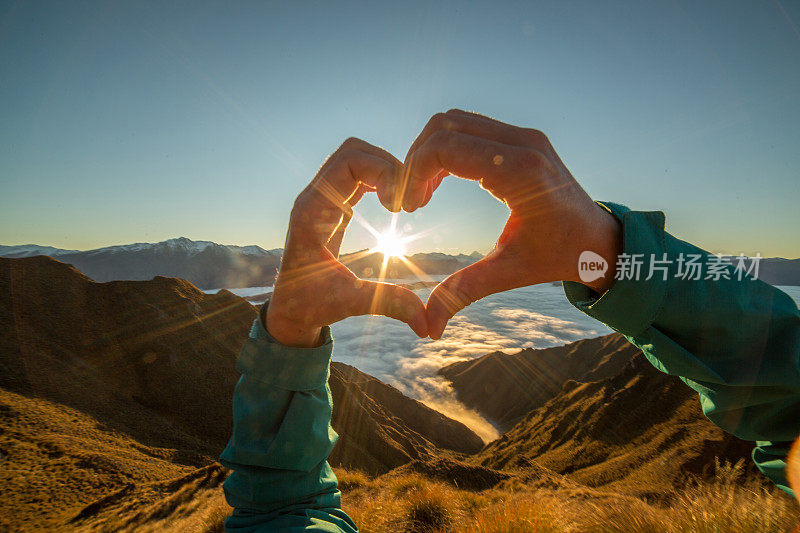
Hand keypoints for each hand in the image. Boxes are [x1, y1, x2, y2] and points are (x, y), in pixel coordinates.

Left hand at [267, 138, 427, 346]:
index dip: (383, 172)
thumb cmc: (310, 305)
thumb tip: (427, 323)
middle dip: (389, 165)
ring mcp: (322, 198)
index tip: (401, 207)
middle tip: (410, 200)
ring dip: (386, 170)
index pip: (348, 162)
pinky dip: (381, 179)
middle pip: (353, 151)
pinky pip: (357, 175)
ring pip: (356, 158)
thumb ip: (388, 304)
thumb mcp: (350, 303)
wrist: (289, 308)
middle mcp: (314, 198)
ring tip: (406, 202)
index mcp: (312, 212)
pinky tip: (396, 204)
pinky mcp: (332, 206)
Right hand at [402, 110, 621, 339]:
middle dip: (416, 160)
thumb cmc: (559, 257)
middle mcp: (523, 143)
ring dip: (430, 154)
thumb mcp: (508, 273)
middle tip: (410, 202)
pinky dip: (447, 151)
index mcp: (520, 171)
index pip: (446, 148)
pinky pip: (471, 129)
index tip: (408, 209)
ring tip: (423, 196)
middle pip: (445, 125)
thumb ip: (463, 292)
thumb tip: (428, 331)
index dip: (414, 174)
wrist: (601, 240)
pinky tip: (440, 185)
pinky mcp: (523, 139)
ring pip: (455, 122)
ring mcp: (524, 136)